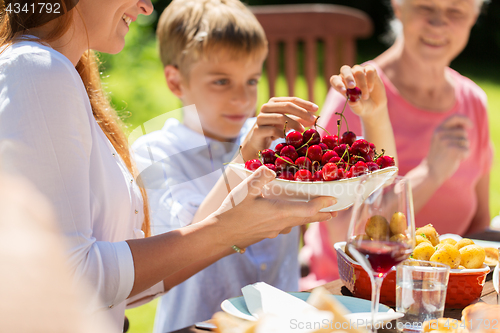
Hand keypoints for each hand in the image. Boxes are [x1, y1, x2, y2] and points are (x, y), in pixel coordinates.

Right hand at [213, 166, 335, 247]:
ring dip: (309, 218)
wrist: (219, 236)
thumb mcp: (244, 190)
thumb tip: (272, 169)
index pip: (308, 209)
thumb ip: (259, 177)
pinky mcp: (266, 234)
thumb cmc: (232, 213)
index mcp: (279, 212)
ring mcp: (273, 231)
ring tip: (319, 214)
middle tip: (335, 211)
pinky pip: (286, 226)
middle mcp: (280, 224)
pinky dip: (295, 220)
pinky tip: (290, 217)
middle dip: (322, 215)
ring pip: (297, 223)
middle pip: (307, 219)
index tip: (335, 200)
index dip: (323, 205)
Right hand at [240, 97, 317, 160]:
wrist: (256, 143)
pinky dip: (282, 133)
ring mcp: (260, 118)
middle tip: (312, 119)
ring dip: (294, 123)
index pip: (292, 100)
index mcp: (274, 102)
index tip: (316, 109)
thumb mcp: (288, 123)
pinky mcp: (257, 130)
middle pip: (287, 106)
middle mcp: (266, 107)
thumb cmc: (273, 130)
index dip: (305, 104)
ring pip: (280, 117)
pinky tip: (287, 138)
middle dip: (302, 112)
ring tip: (302, 130)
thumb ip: (300, 119)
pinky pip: (272, 130)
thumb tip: (315, 118)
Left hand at [329, 64, 386, 119]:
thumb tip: (351, 102)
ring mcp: (359, 71)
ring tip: (365, 97)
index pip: (334, 79)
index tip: (344, 91)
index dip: (337, 84)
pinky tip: (370, 89)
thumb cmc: (362, 106)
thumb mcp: (358, 109)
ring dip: (362, 84)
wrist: (376, 106)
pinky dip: (370, 80)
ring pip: (358, 71)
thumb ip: (355, 105)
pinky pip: (369, 70)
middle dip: (348, 77)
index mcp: (341, 84)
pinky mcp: (370, 71)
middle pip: (345, 69)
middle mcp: (349, 75)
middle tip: (352, 87)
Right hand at [424, 115, 471, 183]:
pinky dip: (464, 156)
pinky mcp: (452, 150)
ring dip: (463, 149)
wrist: (431, 170)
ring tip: (452, 154)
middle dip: (463, 140)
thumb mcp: (441, 139)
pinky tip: (455, 159)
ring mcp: (445, 141)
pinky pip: (467, 150)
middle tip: (452, 149)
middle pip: (463, 132)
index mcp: (438, 129)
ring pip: (466, 141)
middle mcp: (440, 133)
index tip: (470, 126)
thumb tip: (466, 124)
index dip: (465, 119)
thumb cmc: (439, 155)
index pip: (455, 117)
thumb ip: (451, 131)